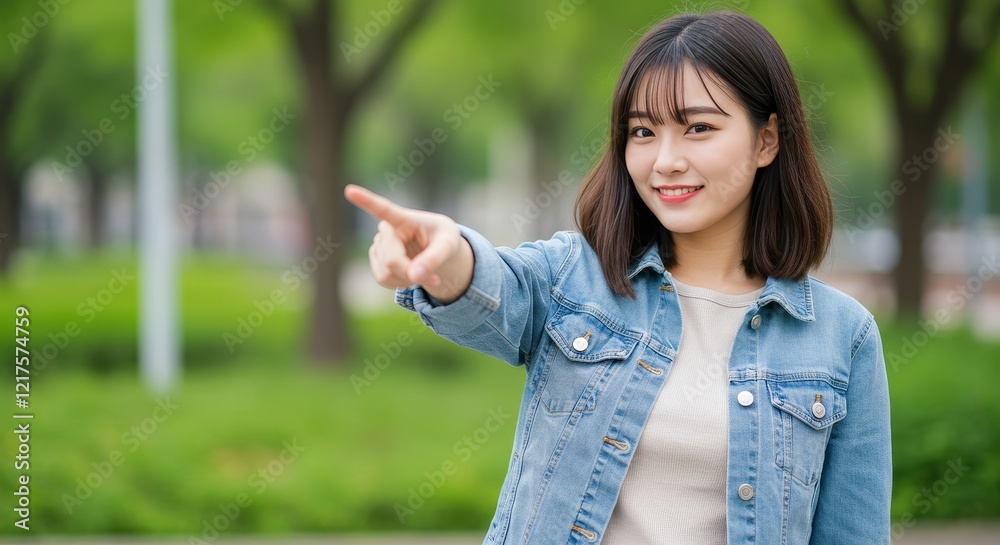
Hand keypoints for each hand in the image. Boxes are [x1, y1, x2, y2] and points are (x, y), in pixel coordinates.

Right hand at [344, 184, 470, 296]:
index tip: (350, 190)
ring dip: (407, 280)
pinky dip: (400, 283)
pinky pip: (383, 278)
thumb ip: (434, 259)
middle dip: (413, 274)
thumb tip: (414, 276)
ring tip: (422, 273)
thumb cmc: (444, 240)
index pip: (383, 209)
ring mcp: (378, 244)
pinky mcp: (376, 258)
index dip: (366, 201)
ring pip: (385, 273)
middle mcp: (386, 229)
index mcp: (404, 218)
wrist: (438, 249)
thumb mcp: (449, 247)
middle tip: (434, 279)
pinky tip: (410, 274)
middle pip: (392, 261)